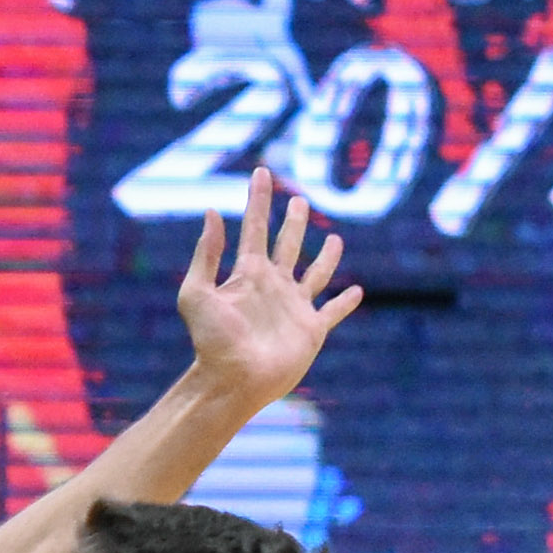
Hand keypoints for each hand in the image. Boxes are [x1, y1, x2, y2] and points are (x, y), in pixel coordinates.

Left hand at [176, 167, 362, 410]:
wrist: (232, 381)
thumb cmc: (211, 341)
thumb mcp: (197, 293)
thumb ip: (206, 254)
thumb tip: (211, 212)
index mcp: (248, 273)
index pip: (254, 227)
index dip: (258, 199)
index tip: (261, 172)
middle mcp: (273, 285)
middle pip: (287, 243)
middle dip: (293, 221)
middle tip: (299, 198)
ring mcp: (294, 306)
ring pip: (315, 272)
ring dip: (325, 256)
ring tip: (333, 239)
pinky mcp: (311, 329)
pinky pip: (333, 311)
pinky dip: (345, 302)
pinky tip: (355, 292)